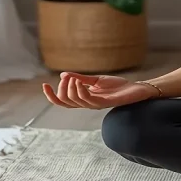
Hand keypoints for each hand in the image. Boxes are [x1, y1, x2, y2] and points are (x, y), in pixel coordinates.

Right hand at [42, 72, 158, 109]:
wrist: (136, 89)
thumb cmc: (118, 86)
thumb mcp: (96, 80)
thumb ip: (81, 79)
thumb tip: (63, 75)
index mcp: (84, 99)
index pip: (62, 102)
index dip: (51, 96)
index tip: (44, 84)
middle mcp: (87, 104)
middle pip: (66, 102)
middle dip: (62, 89)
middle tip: (67, 78)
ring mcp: (96, 105)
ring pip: (75, 101)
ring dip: (71, 88)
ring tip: (73, 79)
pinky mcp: (106, 103)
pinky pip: (89, 101)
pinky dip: (81, 91)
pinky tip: (80, 83)